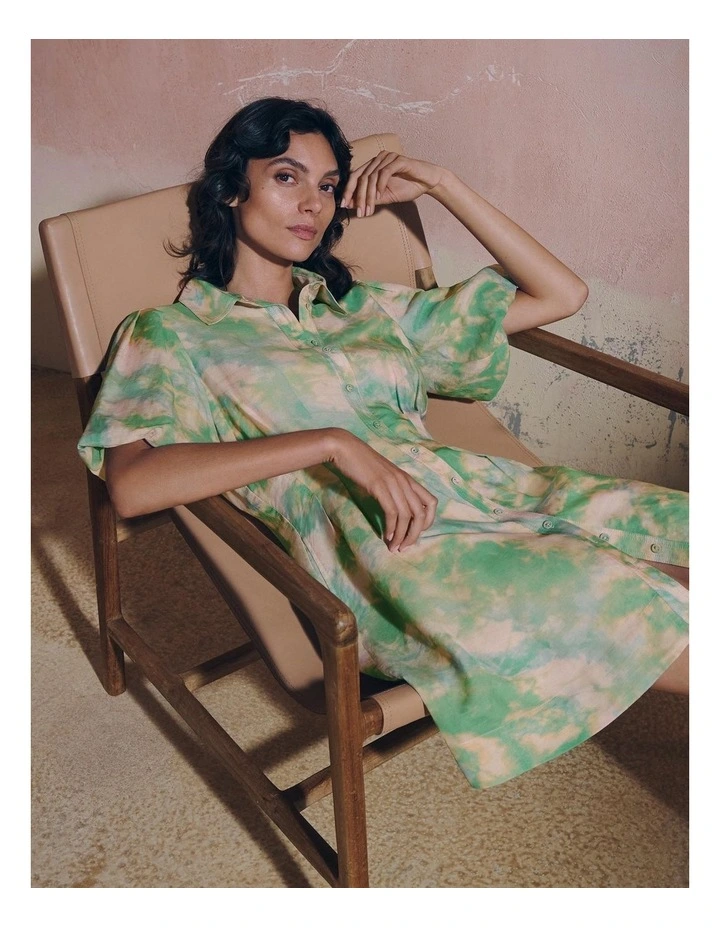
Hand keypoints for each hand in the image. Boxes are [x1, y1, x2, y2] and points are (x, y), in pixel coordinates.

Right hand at [327, 429, 436, 551]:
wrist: (345, 448)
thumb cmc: (361, 464)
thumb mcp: (383, 476)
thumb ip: (393, 490)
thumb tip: (395, 511)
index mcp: (408, 479)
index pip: (431, 502)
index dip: (428, 521)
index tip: (416, 533)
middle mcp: (404, 481)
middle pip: (420, 514)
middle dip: (414, 535)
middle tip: (404, 547)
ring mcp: (392, 483)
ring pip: (406, 516)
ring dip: (402, 535)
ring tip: (394, 547)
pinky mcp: (379, 486)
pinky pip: (391, 512)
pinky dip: (391, 527)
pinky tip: (387, 535)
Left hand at [340, 152, 447, 217]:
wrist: (427, 183)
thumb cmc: (407, 187)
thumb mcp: (384, 197)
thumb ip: (369, 199)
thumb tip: (351, 205)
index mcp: (373, 165)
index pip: (355, 176)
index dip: (348, 191)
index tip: (343, 205)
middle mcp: (379, 159)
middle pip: (362, 177)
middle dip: (358, 196)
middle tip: (358, 212)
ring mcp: (388, 158)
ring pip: (372, 176)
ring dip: (369, 195)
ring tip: (369, 210)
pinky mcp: (398, 160)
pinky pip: (385, 172)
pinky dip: (380, 185)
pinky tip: (380, 196)